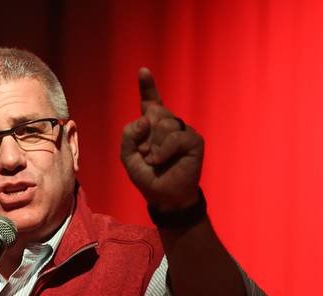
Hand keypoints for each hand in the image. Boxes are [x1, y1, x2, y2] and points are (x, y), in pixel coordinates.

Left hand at [120, 68, 203, 209]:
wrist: (164, 196)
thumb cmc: (148, 177)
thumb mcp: (128, 156)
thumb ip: (129, 135)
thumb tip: (145, 119)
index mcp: (152, 126)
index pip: (151, 102)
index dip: (147, 86)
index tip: (143, 71)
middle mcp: (169, 124)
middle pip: (153, 113)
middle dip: (145, 136)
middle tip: (146, 155)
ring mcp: (182, 131)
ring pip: (163, 124)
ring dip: (153, 146)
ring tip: (155, 161)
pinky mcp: (194, 141)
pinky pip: (175, 136)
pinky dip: (163, 150)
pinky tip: (160, 161)